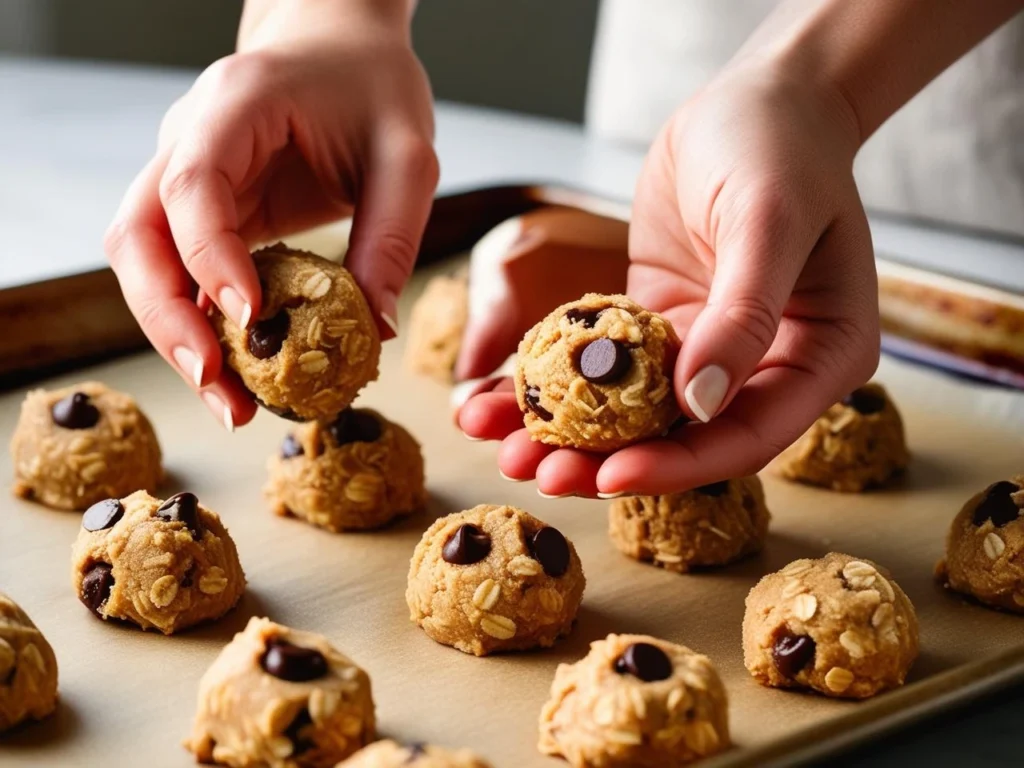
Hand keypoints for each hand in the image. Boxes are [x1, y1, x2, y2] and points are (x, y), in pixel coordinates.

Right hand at [104, 0, 436, 428]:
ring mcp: (183, 175)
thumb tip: (373, 332)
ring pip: (144, 262)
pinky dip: (198, 323)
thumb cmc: (372, 87)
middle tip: (219, 387)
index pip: (194, 185)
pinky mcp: (198, 210)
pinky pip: (178, 271)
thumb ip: (392, 237)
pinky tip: (235, 371)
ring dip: (175, 335)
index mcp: (236, 105)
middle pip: (139, 236)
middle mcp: (189, 140)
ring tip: (230, 401)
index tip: (247, 317)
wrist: (338, 49)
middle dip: (170, 320)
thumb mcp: (407, 155)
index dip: (210, 256)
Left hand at [460, 63, 878, 495]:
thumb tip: (702, 405)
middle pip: (684, 437)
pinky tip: (504, 396)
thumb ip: (743, 316)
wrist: (757, 102)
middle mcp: (765, 368)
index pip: (748, 436)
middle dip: (609, 460)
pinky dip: (559, 382)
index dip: (678, 464)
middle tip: (542, 475)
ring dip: (572, 434)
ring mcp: (708, 350)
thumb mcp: (769, 222)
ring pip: (637, 412)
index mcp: (819, 360)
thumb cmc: (781, 149)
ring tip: (507, 449)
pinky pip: (608, 367)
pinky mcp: (660, 326)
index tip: (610, 476)